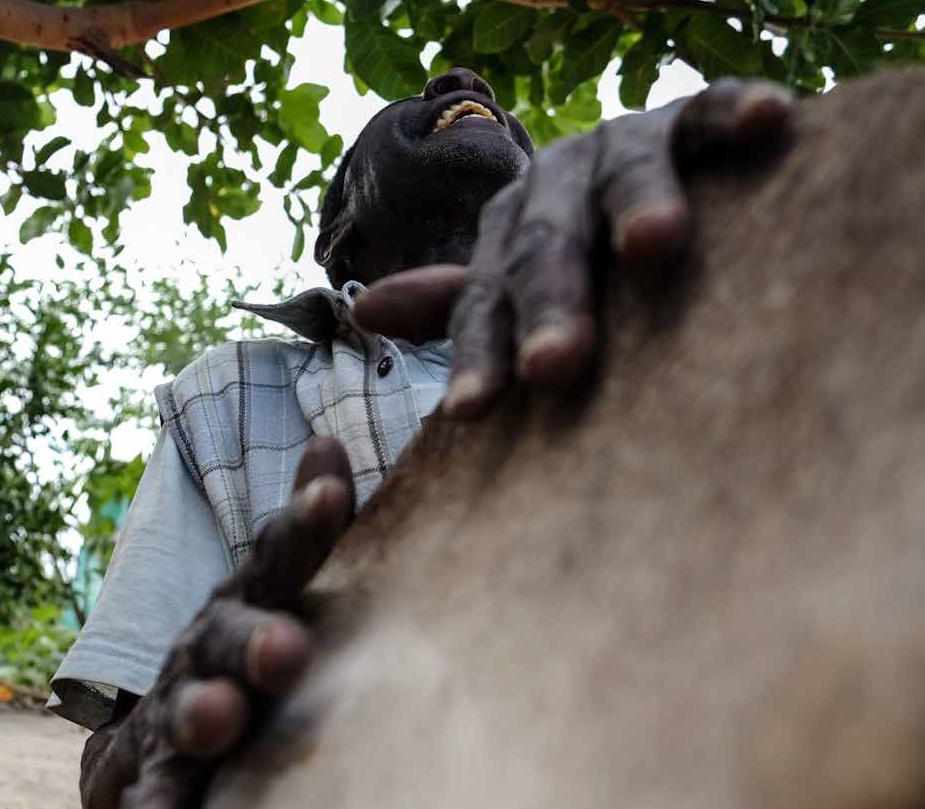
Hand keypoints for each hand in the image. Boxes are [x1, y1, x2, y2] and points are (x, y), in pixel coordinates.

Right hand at [81, 436, 354, 808]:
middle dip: (254, 639)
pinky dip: (154, 806)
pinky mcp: (146, 774)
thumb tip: (327, 440)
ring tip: (218, 719)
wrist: (148, 728)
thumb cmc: (235, 649)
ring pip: (184, 710)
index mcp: (246, 601)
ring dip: (199, 714)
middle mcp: (205, 649)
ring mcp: (171, 710)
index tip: (330, 493)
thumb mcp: (267, 589)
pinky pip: (150, 794)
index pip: (275, 555)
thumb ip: (299, 531)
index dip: (302, 524)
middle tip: (287, 650)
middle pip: (227, 636)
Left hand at [353, 79, 792, 416]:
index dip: (481, 353)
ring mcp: (623, 146)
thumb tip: (363, 313)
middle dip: (550, 303)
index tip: (472, 411)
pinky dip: (736, 112)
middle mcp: (557, 185)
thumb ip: (456, 303)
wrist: (656, 170)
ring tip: (653, 244)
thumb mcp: (518, 277)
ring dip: (638, 202)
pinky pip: (714, 110)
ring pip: (624, 173)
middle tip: (555, 365)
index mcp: (510, 234)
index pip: (488, 301)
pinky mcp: (693, 118)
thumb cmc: (582, 253)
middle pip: (546, 245)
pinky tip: (770, 121)